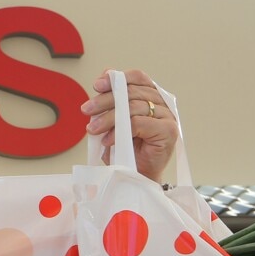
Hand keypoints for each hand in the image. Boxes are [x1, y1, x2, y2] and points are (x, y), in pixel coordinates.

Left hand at [81, 69, 176, 183]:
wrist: (137, 177)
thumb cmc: (126, 151)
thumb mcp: (114, 123)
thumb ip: (112, 102)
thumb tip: (103, 78)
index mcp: (152, 97)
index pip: (137, 78)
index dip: (117, 78)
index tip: (97, 85)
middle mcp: (163, 104)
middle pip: (131, 92)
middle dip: (104, 100)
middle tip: (86, 110)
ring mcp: (168, 117)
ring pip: (133, 107)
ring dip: (108, 118)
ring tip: (92, 129)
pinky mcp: (168, 131)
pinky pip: (139, 123)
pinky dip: (119, 131)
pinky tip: (107, 140)